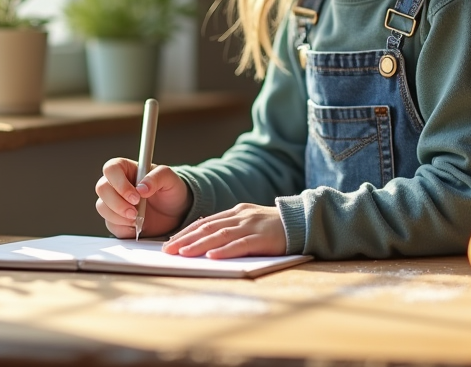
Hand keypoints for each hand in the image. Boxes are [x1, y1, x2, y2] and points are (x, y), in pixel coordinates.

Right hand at [95, 157, 190, 238]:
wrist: (175, 213)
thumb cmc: (170, 190)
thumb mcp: (170, 179)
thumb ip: (157, 177)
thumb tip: (141, 188)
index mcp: (126, 169)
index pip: (111, 169)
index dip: (119, 183)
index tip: (135, 196)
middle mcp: (116, 184)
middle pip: (102, 188)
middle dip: (117, 203)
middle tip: (135, 212)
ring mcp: (114, 203)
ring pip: (102, 207)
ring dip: (119, 216)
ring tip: (138, 219)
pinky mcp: (115, 220)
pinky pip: (110, 225)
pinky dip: (123, 228)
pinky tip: (136, 225)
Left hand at [161, 203, 285, 258]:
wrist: (303, 222)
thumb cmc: (274, 227)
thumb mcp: (250, 223)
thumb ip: (231, 227)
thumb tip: (206, 240)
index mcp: (236, 212)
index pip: (204, 223)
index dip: (185, 233)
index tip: (168, 243)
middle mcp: (240, 216)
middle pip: (207, 228)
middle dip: (185, 239)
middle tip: (167, 250)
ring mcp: (251, 226)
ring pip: (220, 235)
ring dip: (199, 245)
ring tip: (183, 254)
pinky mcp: (263, 238)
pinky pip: (241, 245)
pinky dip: (225, 251)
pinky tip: (212, 257)